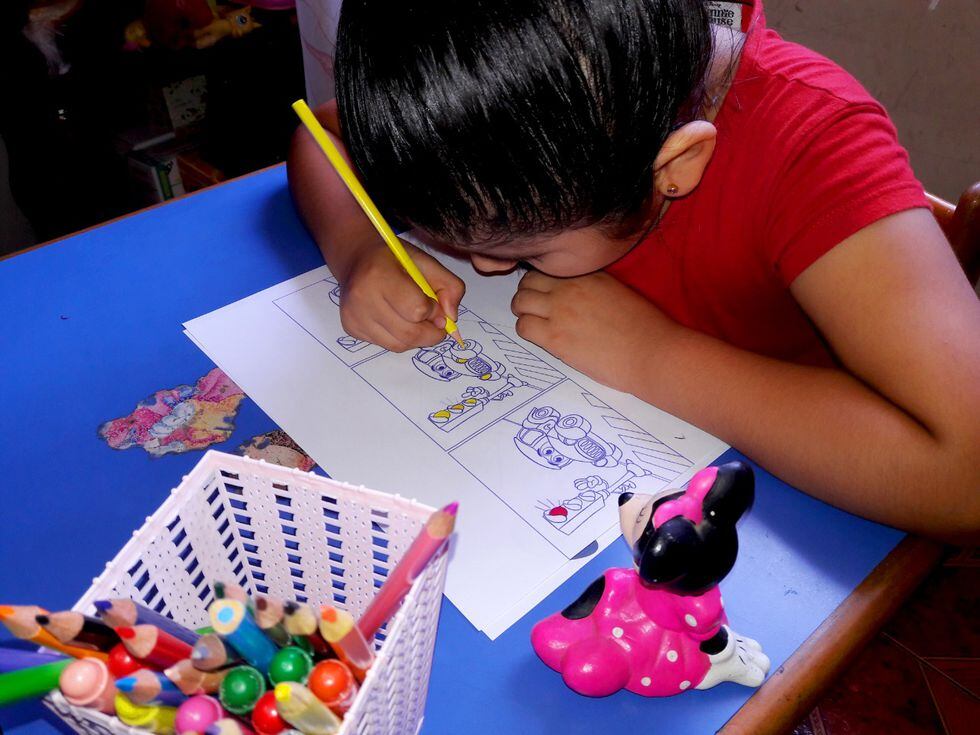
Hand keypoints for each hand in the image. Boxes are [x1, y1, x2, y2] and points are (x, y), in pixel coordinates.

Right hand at [338, 240, 464, 351]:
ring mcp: (354, 315)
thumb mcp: (427, 262)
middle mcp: (362, 298)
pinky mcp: (351, 327)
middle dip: (431, 333)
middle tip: (436, 324)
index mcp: (380, 275)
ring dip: (416, 339)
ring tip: (417, 321)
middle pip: (409, 334)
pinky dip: (399, 338)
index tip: (434, 305)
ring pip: (398, 345)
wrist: (357, 258)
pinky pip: (385, 344)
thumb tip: (451, 318)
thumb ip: (449, 286)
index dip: (433, 311)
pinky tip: (397, 320)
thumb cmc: (394, 259)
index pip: (417, 310)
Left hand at [511, 271, 679, 391]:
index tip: (545, 292)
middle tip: (535, 308)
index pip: (549, 268)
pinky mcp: (556, 337)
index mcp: (588, 274)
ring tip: (535, 323)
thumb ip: (595, 287)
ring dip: (523, 312)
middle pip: (528, 281)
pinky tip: (541, 338)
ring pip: (520, 303)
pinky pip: (524, 328)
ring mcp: (560, 311)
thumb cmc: (646, 328)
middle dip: (528, 294)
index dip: (543, 281)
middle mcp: (570, 288)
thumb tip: (581, 295)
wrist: (653, 352)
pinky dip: (527, 331)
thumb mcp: (621, 292)